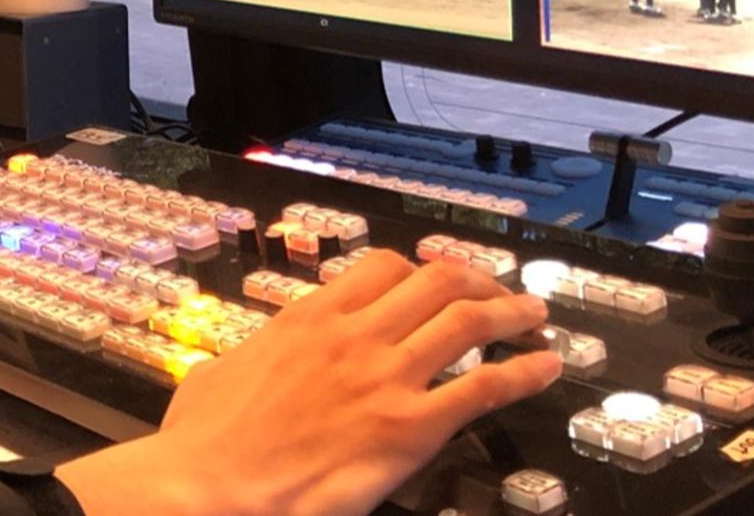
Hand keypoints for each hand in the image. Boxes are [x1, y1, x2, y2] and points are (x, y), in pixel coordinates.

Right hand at [54, 252, 560, 515]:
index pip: (382, 268)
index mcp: (309, 318)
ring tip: (533, 315)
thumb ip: (255, 360)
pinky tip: (547, 366)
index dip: (420, 270)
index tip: (437, 279)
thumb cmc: (205, 440)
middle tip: (497, 293)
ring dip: (510, 312)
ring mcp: (387, 378)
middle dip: (476, 280)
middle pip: (436, 281)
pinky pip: (484, 387)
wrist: (214, 485)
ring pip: (468, 320)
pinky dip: (525, 372)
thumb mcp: (220, 374)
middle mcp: (355, 335)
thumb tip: (254, 367)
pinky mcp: (412, 428)